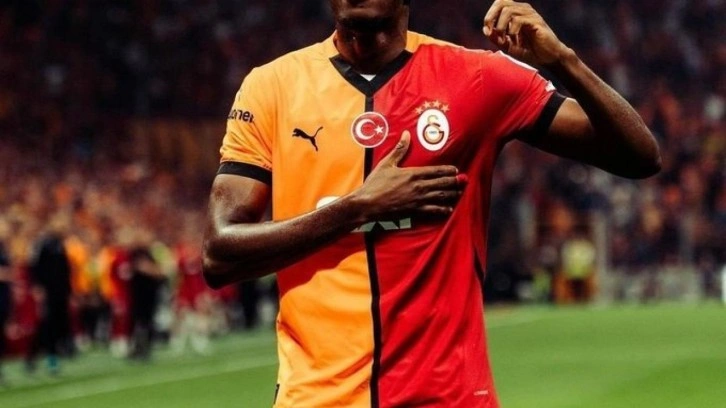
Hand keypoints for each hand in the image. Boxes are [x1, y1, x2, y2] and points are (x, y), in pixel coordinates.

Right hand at [351, 131, 466, 220]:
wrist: (368, 204)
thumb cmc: (375, 184)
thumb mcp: (387, 164)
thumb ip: (399, 150)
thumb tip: (406, 134)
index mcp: (413, 174)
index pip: (435, 171)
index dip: (447, 170)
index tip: (455, 169)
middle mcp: (419, 186)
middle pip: (442, 183)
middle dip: (454, 181)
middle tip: (464, 180)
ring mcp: (418, 199)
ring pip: (440, 196)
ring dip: (451, 194)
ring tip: (460, 192)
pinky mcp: (414, 210)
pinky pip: (432, 210)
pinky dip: (441, 209)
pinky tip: (448, 209)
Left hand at [483, 0, 571, 65]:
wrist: (547, 58)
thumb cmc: (529, 51)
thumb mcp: (508, 46)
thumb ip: (496, 38)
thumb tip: (485, 29)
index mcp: (516, 12)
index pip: (499, 3)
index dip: (490, 15)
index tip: (488, 30)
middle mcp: (523, 10)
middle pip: (502, 2)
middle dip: (491, 16)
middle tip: (492, 31)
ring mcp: (530, 14)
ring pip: (508, 10)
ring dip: (501, 26)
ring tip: (504, 38)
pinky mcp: (536, 22)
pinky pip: (518, 20)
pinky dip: (511, 30)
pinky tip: (513, 38)